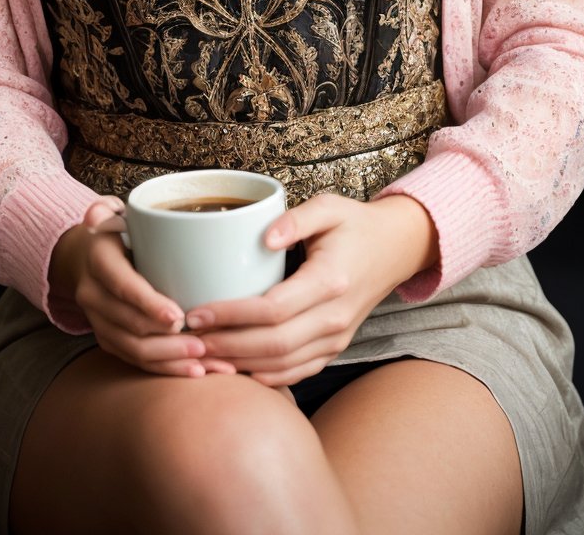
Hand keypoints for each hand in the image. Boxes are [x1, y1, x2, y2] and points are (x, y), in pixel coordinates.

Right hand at [48, 198, 236, 378]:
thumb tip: (94, 215)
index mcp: (98, 261)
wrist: (86, 258)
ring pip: (132, 349)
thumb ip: (106, 209)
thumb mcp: (113, 214)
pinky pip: (134, 360)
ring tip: (204, 363)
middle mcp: (92, 295)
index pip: (122, 286)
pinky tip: (194, 372)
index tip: (178, 316)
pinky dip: (164, 369)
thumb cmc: (116, 232)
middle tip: (203, 344)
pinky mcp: (108, 338)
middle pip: (129, 325)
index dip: (148, 304)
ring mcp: (98, 321)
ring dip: (169, 360)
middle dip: (166, 340)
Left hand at [184, 191, 438, 388]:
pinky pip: (296, 372)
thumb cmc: (355, 224)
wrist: (395, 249)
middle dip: (226, 346)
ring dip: (239, 365)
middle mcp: (335, 317)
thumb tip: (264, 237)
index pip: (272, 309)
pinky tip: (234, 369)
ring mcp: (336, 338)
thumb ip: (296, 219)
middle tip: (187, 339)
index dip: (230, 315)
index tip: (195, 312)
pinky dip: (264, 377)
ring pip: (282, 365)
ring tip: (201, 355)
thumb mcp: (329, 206)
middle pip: (273, 345)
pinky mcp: (334, 348)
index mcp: (330, 281)